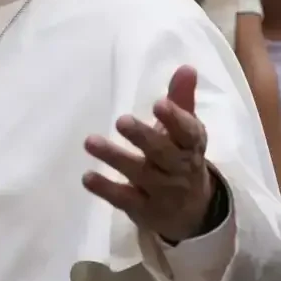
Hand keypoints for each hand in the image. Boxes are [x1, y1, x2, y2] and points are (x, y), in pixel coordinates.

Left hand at [83, 65, 216, 242]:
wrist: (193, 214)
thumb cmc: (182, 159)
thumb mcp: (186, 133)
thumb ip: (181, 101)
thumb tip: (186, 67)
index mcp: (191, 146)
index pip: (188, 133)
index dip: (175, 119)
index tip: (159, 104)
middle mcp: (179, 169)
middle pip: (162, 152)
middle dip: (143, 137)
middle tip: (121, 121)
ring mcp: (162, 192)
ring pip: (140, 173)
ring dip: (115, 158)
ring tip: (90, 142)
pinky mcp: (143, 210)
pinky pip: (124, 199)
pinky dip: (106, 189)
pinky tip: (87, 177)